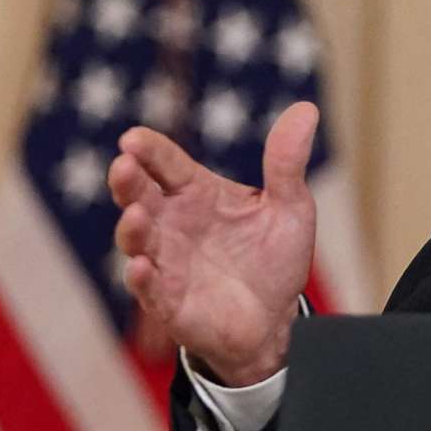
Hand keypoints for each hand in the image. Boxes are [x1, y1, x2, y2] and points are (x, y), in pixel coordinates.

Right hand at [108, 102, 317, 384]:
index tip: (134, 139)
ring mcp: (166, 262)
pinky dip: (142, 279)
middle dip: (128, 181)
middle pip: (140, 196)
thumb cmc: (273, 259)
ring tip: (138, 216)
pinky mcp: (168, 302)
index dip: (149, 150)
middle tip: (124, 165)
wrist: (275, 321)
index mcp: (196, 193)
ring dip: (132, 228)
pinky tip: (142, 267)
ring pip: (137, 241)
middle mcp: (172, 224)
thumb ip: (287, 163)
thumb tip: (307, 109)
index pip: (167, 164)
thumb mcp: (289, 208)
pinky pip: (149, 289)